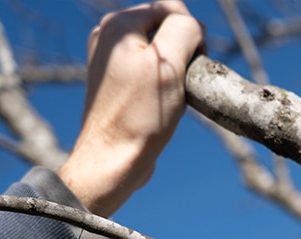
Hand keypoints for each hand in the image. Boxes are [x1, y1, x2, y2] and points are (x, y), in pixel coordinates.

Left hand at [58, 1, 203, 216]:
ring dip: (175, 73)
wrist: (113, 160)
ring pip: (162, 53)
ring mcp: (110, 60)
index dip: (191, 36)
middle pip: (166, 29)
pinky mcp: (116, 83)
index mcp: (119, 25)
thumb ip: (183, 29)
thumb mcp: (170, 65)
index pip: (172, 9)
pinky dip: (164, 86)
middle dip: (182, 55)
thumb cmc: (141, 116)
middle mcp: (109, 37)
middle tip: (178, 86)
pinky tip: (160, 107)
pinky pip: (151, 72)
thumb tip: (191, 25)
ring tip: (168, 99)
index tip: (189, 68)